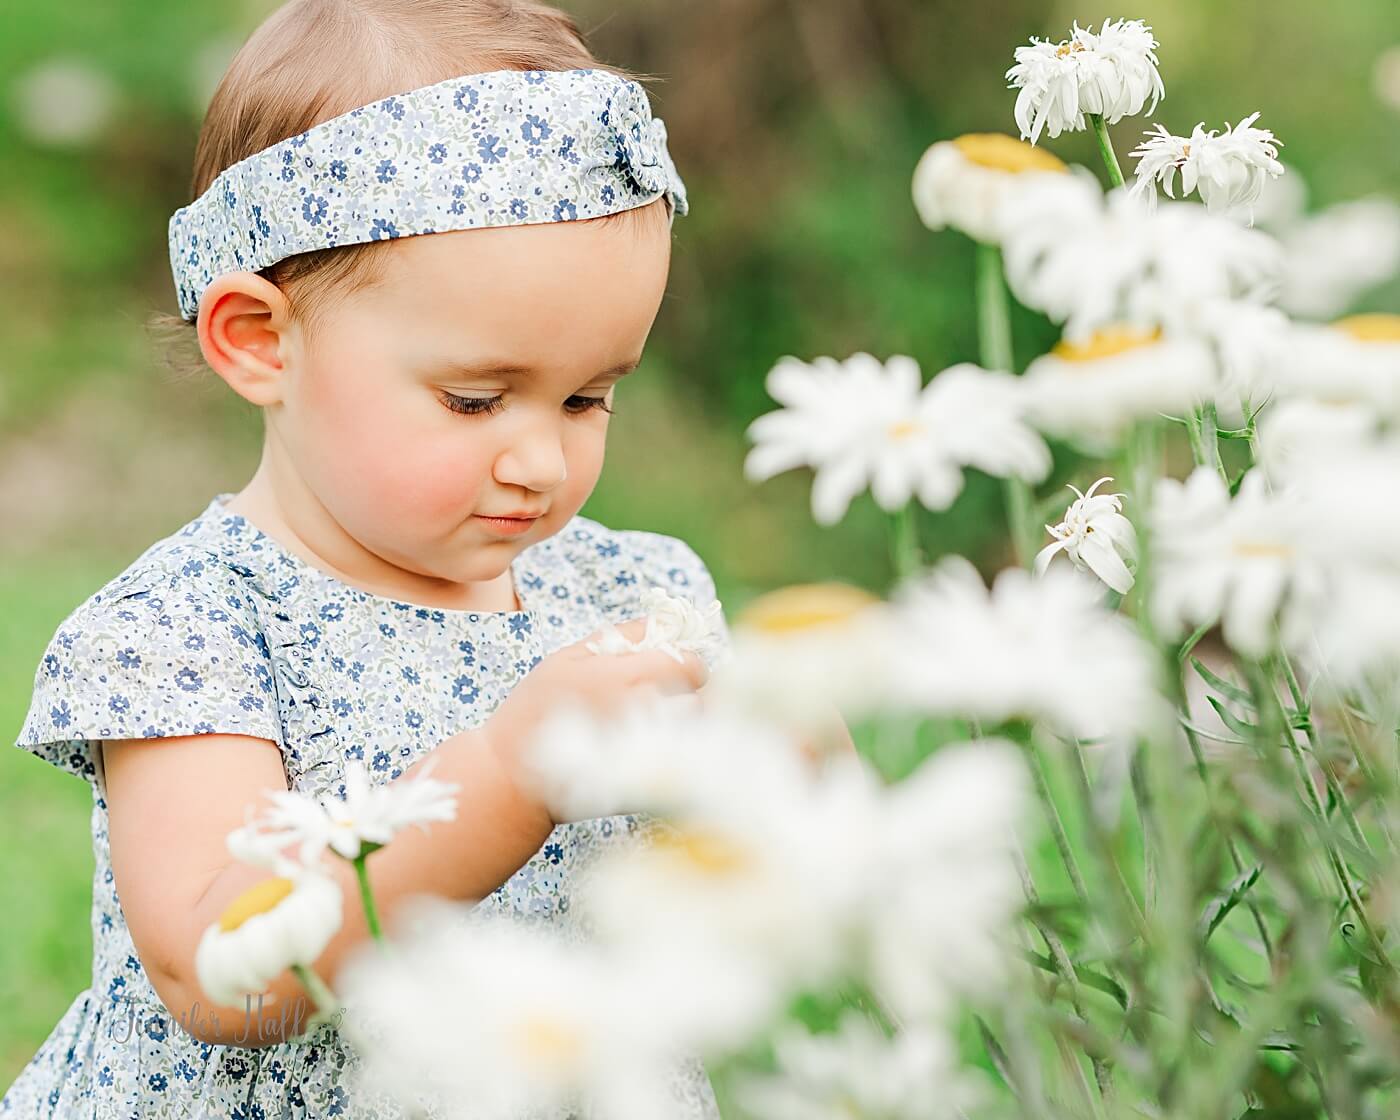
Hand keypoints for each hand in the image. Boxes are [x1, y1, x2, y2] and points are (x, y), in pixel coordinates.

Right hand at [482, 618, 710, 822]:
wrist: (513, 778)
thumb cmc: (534, 711)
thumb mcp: (565, 658)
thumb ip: (617, 636)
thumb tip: (661, 621)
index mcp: (625, 678)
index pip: (689, 664)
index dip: (688, 661)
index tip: (673, 664)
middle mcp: (643, 715)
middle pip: (701, 699)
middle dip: (690, 692)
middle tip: (667, 692)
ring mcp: (647, 752)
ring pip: (694, 730)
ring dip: (687, 721)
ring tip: (659, 720)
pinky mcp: (646, 783)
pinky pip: (682, 762)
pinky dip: (676, 751)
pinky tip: (649, 747)